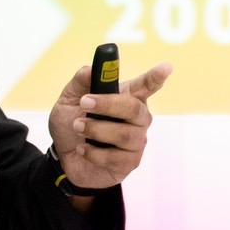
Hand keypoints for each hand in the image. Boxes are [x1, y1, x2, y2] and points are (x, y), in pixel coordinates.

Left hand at [48, 61, 170, 192]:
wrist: (63, 157)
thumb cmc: (71, 123)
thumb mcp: (69, 99)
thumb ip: (80, 82)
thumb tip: (90, 69)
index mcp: (127, 97)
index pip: (146, 85)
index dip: (156, 77)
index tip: (166, 67)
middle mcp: (137, 118)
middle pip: (135, 108)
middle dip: (108, 105)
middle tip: (85, 102)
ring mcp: (136, 141)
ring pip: (125, 134)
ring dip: (97, 130)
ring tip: (77, 127)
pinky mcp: (130, 162)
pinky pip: (116, 158)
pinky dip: (94, 152)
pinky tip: (82, 149)